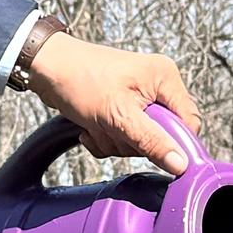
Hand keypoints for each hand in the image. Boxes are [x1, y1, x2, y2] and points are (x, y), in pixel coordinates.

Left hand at [23, 32, 202, 173]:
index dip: (173, 142)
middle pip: (163, 135)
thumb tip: (180, 165)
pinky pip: (123, 136)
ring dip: (114, 140)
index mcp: (165, 78)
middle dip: (132, 141)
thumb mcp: (118, 116)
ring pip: (140, 139)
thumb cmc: (79, 80)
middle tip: (111, 128)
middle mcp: (156, 85)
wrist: (43, 67)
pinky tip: (89, 127)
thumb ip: (151, 141)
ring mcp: (138, 96)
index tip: (147, 148)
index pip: (189, 123)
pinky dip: (106, 138)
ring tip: (96, 124)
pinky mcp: (121, 106)